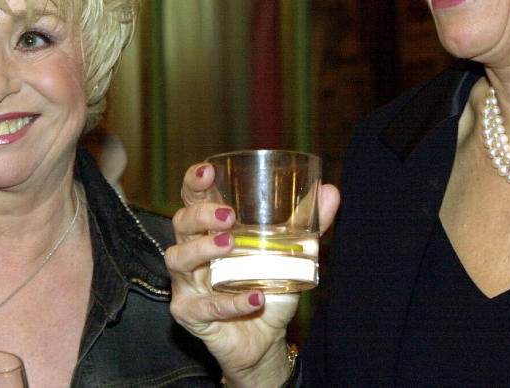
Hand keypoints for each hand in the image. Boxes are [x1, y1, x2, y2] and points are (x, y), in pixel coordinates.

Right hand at [166, 162, 338, 386]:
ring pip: (179, 259)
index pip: (194, 197)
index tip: (208, 171)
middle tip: (228, 215)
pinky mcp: (189, 314)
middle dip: (200, 214)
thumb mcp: (292, 253)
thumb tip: (330, 191)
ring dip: (203, 249)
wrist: (265, 338)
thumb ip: (309, 223)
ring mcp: (187, 283)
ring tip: (230, 245)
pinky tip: (255, 298)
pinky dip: (231, 302)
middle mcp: (193, 251)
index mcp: (212, 229)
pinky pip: (204, 306)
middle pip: (181, 222)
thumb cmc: (269, 286)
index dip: (195, 181)